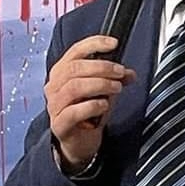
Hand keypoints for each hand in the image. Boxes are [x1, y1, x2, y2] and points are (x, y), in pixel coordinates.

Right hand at [45, 35, 135, 170]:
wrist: (80, 142)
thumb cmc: (88, 111)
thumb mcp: (104, 90)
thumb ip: (115, 79)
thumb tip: (130, 73)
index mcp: (62, 72)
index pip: (75, 51)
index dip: (94, 44)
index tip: (113, 43)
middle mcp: (54, 86)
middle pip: (75, 68)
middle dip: (102, 67)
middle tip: (120, 73)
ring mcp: (54, 105)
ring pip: (74, 87)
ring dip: (100, 84)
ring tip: (116, 88)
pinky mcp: (59, 124)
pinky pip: (73, 111)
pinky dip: (92, 106)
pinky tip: (104, 105)